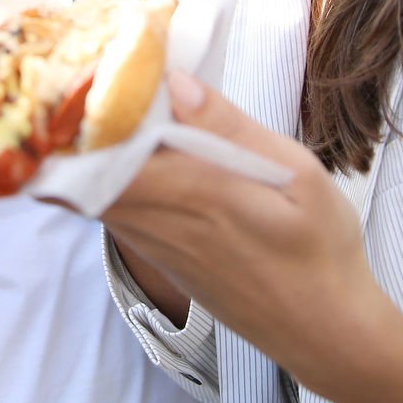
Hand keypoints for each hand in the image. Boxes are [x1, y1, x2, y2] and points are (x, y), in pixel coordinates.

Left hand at [101, 71, 379, 382]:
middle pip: (82, 169)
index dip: (85, 109)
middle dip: (78, 123)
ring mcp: (153, 245)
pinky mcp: (159, 259)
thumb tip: (174, 81)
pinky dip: (109, 178)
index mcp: (193, 192)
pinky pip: (114, 212)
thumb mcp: (296, 175)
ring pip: (92, 192)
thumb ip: (229, 127)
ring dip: (90, 151)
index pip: (105, 149)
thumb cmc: (320, 251)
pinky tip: (136, 154)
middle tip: (92, 77)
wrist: (324, 333)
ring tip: (110, 106)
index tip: (92, 68)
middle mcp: (159, 221)